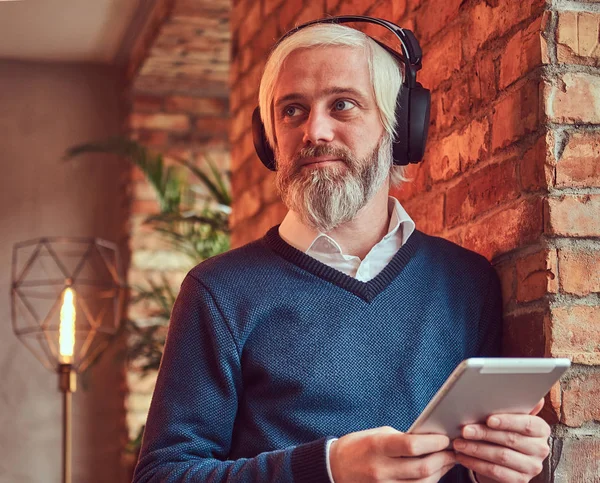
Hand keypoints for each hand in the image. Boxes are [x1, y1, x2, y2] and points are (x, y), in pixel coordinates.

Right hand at [329, 426, 456, 481]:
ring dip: (439, 473)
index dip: (433, 443)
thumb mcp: (378, 434)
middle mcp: (381, 469)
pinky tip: (432, 475)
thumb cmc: (359, 446)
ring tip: (446, 463)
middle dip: (442, 459)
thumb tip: (430, 441)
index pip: (412, 446)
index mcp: (378, 446)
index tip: (444, 439)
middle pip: (422, 469)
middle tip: (452, 451)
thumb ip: (402, 439)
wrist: (335, 467)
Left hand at [453, 399, 550, 482]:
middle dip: (484, 433)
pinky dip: (476, 464)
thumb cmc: (505, 432)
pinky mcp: (520, 481)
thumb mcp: (510, 419)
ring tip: (458, 443)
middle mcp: (541, 448)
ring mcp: (532, 467)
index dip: (508, 421)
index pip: (527, 424)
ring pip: (501, 456)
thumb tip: (533, 395)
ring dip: (476, 449)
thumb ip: (515, 407)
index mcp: (541, 429)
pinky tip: (462, 457)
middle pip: (510, 439)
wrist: (506, 461)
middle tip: (464, 430)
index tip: (489, 419)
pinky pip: (495, 472)